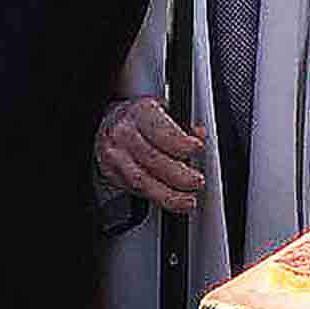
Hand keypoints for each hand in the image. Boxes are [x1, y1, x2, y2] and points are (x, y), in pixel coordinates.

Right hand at [95, 96, 205, 213]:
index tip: (197, 148)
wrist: (110, 123)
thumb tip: (199, 134)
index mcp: (140, 113)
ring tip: (186, 201)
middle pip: (152, 158)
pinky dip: (154, 197)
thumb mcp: (163, 108)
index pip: (159, 130)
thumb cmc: (141, 116)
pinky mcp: (112, 174)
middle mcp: (124, 135)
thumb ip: (182, 123)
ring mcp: (115, 156)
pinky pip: (134, 190)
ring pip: (141, 180)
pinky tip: (170, 200)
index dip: (179, 142)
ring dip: (167, 194)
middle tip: (197, 181)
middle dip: (178, 174)